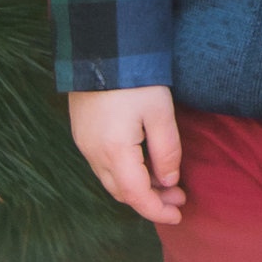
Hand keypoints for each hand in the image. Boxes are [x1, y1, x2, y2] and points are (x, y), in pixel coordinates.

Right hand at [69, 84, 185, 227]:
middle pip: (122, 192)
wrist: (100, 45)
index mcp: (114, 152)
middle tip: (178, 198)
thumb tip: (169, 181)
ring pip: (111, 180)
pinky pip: (103, 166)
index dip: (157, 210)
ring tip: (165, 183)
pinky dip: (124, 174)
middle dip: (150, 200)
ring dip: (137, 187)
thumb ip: (166, 149)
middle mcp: (94, 154)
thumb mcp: (160, 111)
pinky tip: (142, 165)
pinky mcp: (82, 132)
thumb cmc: (135, 77)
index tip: (178, 215)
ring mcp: (84, 143)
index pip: (137, 195)